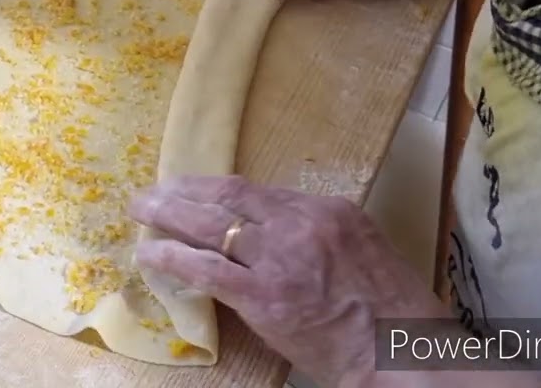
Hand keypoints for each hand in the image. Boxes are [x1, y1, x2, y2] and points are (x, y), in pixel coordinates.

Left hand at [130, 175, 445, 386]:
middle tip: (152, 191)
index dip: (215, 188)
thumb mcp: (360, 248)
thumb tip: (269, 231)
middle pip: (227, 197)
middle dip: (182, 191)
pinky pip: (207, 269)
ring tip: (140, 211)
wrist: (399, 353)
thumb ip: (316, 232)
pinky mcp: (263, 296)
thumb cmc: (388, 310)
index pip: (256, 191)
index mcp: (326, 209)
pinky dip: (174, 257)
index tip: (190, 188)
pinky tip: (150, 253)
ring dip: (168, 215)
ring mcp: (280, 258)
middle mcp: (300, 224)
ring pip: (210, 226)